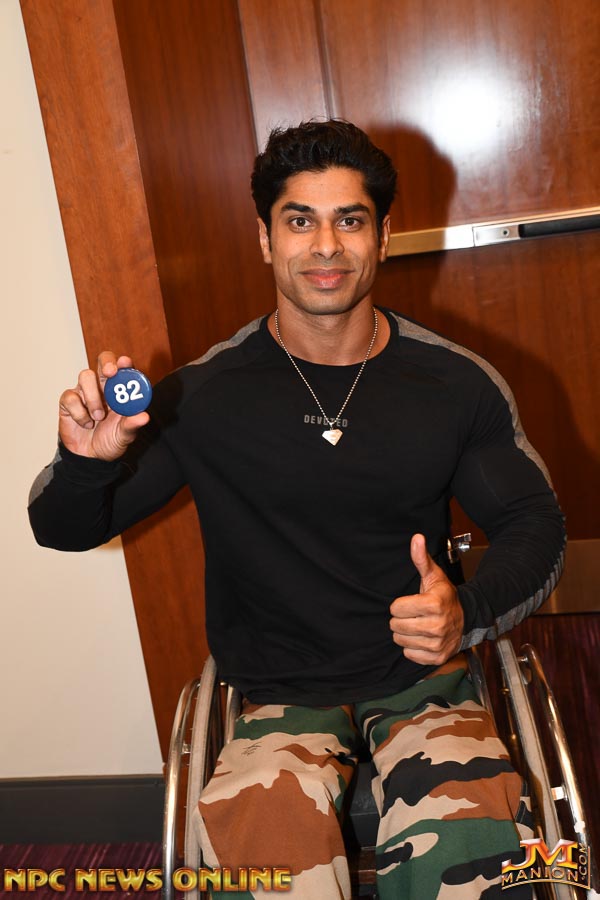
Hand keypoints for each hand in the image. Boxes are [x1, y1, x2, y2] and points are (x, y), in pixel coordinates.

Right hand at [58, 352, 148, 460]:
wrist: (89, 457)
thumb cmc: (110, 440)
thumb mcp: (124, 436)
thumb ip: (132, 425)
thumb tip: (144, 417)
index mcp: (121, 391)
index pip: (124, 369)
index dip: (124, 363)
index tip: (125, 363)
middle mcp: (103, 386)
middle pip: (104, 360)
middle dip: (107, 363)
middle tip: (110, 373)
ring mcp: (85, 391)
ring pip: (86, 376)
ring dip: (93, 396)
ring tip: (98, 417)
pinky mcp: (69, 401)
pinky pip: (70, 397)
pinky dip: (79, 412)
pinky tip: (85, 423)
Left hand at [389, 533, 463, 665]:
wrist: (466, 619)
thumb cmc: (444, 596)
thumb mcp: (433, 576)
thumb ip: (421, 558)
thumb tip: (416, 538)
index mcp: (434, 604)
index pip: (396, 608)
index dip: (400, 604)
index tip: (411, 602)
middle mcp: (437, 626)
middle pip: (396, 626)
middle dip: (400, 619)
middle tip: (413, 614)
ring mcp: (438, 644)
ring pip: (400, 641)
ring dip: (405, 633)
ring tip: (417, 625)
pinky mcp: (437, 657)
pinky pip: (409, 654)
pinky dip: (412, 647)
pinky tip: (422, 637)